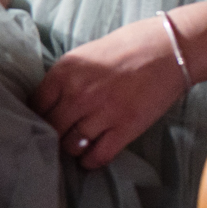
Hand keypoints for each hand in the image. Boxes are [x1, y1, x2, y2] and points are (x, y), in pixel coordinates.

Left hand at [31, 16, 189, 170]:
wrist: (171, 49)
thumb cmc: (129, 46)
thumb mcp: (86, 54)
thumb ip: (66, 78)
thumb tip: (50, 102)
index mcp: (65, 71)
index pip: (35, 105)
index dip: (37, 116)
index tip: (43, 120)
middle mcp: (78, 94)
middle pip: (50, 128)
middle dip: (53, 134)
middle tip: (59, 136)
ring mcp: (102, 113)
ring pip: (71, 145)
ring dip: (72, 148)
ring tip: (76, 145)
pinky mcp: (125, 128)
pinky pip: (98, 156)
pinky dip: (91, 161)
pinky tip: (91, 156)